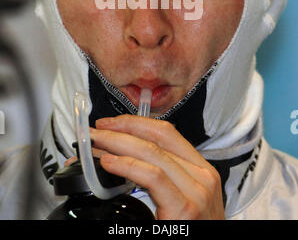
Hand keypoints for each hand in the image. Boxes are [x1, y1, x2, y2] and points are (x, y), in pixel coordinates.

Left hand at [89, 115, 224, 219]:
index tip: (110, 123)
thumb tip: (119, 159)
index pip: (166, 133)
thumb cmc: (187, 231)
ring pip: (152, 152)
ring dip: (118, 143)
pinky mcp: (186, 208)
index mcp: (200, 170)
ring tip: (94, 145)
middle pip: (158, 137)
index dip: (135, 123)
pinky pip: (152, 176)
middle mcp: (203, 176)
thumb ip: (158, 177)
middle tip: (95, 131)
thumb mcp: (179, 198)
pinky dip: (126, 166)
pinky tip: (108, 163)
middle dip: (122, 129)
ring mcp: (197, 191)